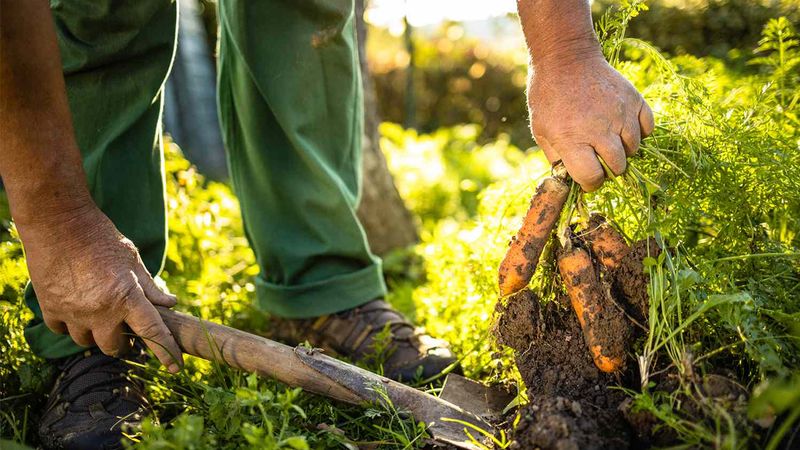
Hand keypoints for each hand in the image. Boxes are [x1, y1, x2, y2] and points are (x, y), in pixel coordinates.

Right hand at [19, 204, 182, 371]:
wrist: (60, 222)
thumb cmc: (101, 237)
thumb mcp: (132, 259)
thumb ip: (150, 287)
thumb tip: (170, 304)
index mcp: (127, 296)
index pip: (153, 332)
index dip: (166, 352)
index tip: (175, 367)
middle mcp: (100, 310)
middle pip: (116, 347)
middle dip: (125, 344)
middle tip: (128, 334)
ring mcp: (74, 312)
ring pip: (88, 342)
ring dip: (97, 335)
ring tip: (101, 318)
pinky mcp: (51, 308)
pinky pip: (63, 331)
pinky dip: (72, 326)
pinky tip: (78, 311)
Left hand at [528, 54, 654, 190]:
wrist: (566, 58)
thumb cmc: (548, 96)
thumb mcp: (541, 130)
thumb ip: (557, 158)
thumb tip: (570, 179)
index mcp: (573, 140)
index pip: (592, 177)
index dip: (590, 183)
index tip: (588, 179)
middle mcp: (600, 130)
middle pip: (618, 166)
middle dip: (608, 169)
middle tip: (599, 159)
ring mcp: (621, 114)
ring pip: (634, 149)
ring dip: (623, 150)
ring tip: (609, 140)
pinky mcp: (635, 100)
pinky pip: (648, 128)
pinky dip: (639, 132)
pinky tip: (623, 128)